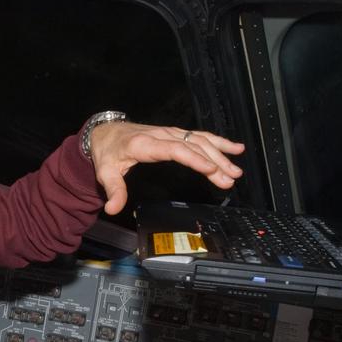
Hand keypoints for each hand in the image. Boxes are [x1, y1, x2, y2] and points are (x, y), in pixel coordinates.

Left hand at [88, 122, 244, 215]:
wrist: (105, 132)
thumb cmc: (108, 152)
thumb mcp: (105, 172)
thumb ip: (113, 190)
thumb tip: (113, 208)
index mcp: (145, 144)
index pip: (175, 149)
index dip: (195, 158)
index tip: (212, 168)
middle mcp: (162, 135)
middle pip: (193, 146)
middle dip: (215, 161)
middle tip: (230, 178)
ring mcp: (170, 133)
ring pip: (200, 140)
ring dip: (220, 153)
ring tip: (236, 169)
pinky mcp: (175, 134)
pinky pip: (199, 136)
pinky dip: (218, 142)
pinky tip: (234, 148)